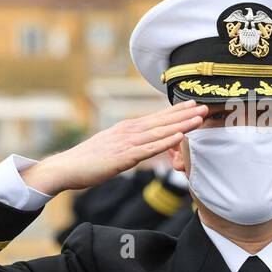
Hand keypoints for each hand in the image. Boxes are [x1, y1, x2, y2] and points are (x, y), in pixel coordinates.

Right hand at [22, 102, 206, 195]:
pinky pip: (150, 148)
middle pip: (162, 120)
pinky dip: (167, 141)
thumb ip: (127, 144)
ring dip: (182, 124)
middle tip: (205, 105)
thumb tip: (140, 145)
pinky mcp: (124, 157)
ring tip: (200, 117)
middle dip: (185, 113)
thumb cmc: (87, 161)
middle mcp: (128, 131)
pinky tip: (180, 136)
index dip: (175, 111)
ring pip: (160, 131)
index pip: (155, 117)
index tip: (193, 104)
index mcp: (126, 128)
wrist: (66, 168)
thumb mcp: (111, 147)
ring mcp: (127, 143)